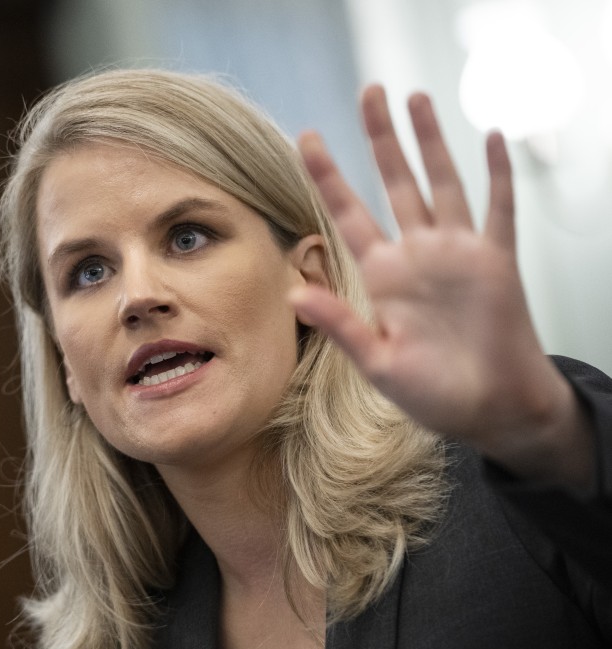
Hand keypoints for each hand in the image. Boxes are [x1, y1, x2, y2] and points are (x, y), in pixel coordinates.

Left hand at [291, 85, 593, 490]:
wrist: (492, 409)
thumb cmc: (433, 394)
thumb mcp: (377, 364)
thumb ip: (340, 325)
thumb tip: (294, 294)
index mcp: (382, 277)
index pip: (348, 214)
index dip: (328, 176)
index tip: (306, 139)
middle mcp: (416, 256)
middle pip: (395, 182)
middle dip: (381, 138)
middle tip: (369, 92)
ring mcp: (457, 254)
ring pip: (442, 182)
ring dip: (431, 142)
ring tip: (417, 99)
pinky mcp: (498, 261)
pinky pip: (499, 208)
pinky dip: (498, 174)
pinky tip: (492, 138)